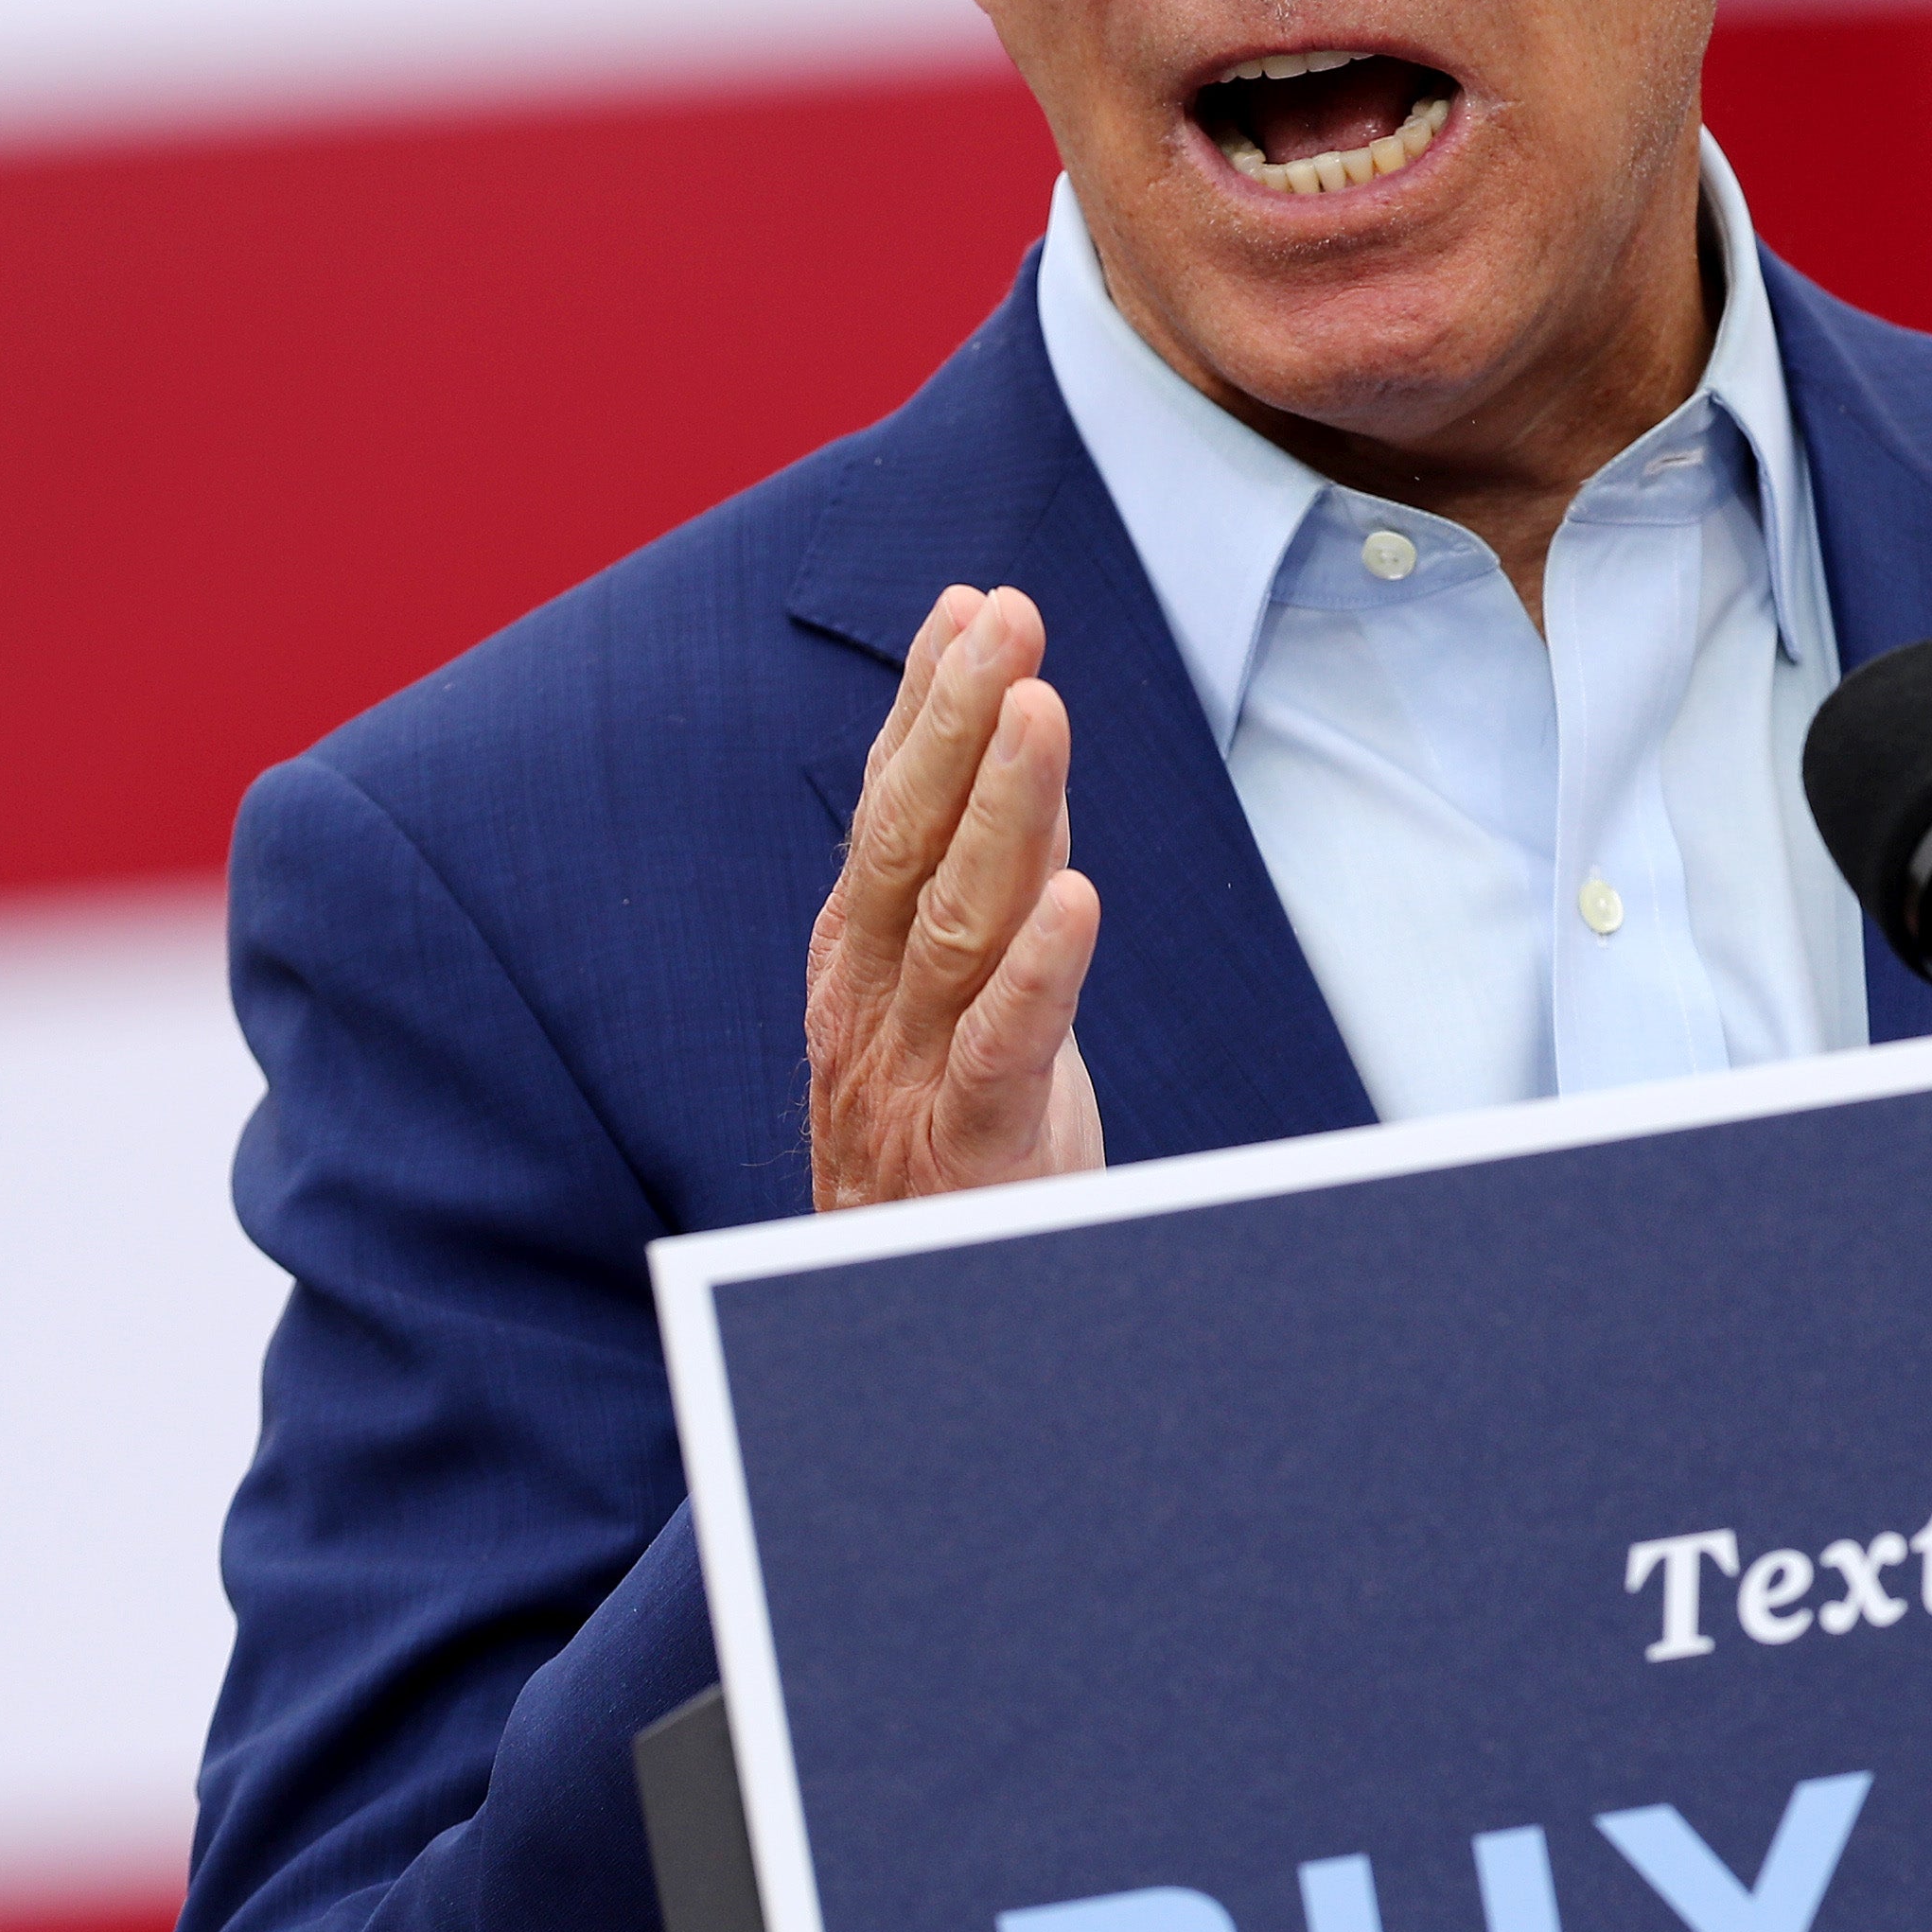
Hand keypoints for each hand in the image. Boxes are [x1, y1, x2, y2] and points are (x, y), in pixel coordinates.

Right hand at [805, 583, 1104, 1208]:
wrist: (895, 1327)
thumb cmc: (942, 1141)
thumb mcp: (956, 994)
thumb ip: (984, 875)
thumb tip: (1015, 730)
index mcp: (855, 959)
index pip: (892, 808)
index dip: (926, 704)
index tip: (971, 604)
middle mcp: (866, 1005)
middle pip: (909, 843)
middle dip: (954, 721)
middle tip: (1005, 616)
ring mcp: (908, 1080)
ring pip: (953, 926)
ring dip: (998, 809)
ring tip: (1037, 706)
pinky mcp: (971, 1156)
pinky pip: (1001, 1054)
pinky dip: (1038, 974)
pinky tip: (1076, 897)